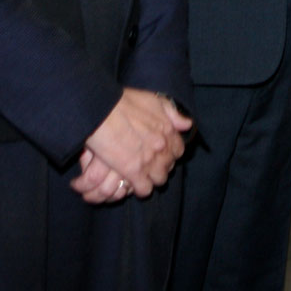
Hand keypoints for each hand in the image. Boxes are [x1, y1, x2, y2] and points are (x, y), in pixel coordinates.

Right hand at [71, 88, 193, 201]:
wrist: (103, 112)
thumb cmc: (124, 103)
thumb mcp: (153, 101)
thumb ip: (172, 114)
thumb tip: (187, 124)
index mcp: (168, 130)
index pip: (178, 150)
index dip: (170, 153)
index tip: (161, 154)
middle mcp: (163, 147)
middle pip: (169, 166)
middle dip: (161, 167)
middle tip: (149, 166)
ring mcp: (150, 161)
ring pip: (159, 179)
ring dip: (152, 179)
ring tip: (141, 176)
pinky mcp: (134, 172)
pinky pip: (144, 189)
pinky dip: (140, 189)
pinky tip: (132, 184)